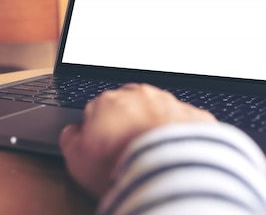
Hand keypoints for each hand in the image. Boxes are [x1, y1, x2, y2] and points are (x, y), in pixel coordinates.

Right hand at [59, 83, 215, 195]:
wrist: (168, 169)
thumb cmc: (122, 164)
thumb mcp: (77, 159)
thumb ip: (70, 140)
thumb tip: (72, 133)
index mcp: (108, 101)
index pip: (97, 111)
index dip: (99, 132)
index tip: (103, 149)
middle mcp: (140, 96)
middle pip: (129, 107)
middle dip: (128, 124)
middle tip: (127, 152)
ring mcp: (169, 103)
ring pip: (158, 111)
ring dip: (154, 128)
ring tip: (152, 155)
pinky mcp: (194, 117)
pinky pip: (184, 124)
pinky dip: (180, 136)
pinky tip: (175, 154)